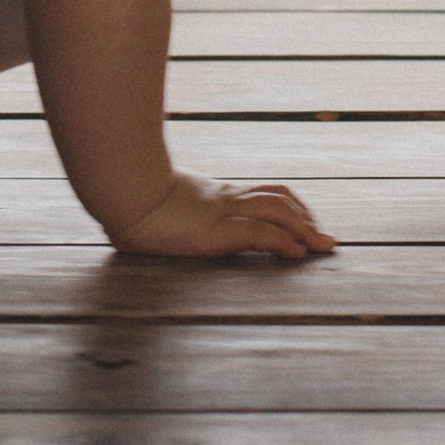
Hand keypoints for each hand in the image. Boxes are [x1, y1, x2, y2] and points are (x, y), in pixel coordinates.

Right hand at [108, 172, 336, 259]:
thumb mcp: (157, 207)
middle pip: (279, 199)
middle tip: (326, 240)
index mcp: (213, 195)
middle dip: (306, 219)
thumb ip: (167, 212)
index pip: (263, 192)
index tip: (306, 224)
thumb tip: (145, 226)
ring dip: (304, 230)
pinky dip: (283, 241)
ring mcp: (221, 212)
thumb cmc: (127, 199)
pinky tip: (296, 253)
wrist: (119, 191)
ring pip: (277, 212)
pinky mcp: (216, 229)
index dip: (290, 206)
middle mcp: (224, 199)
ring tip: (321, 247)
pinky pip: (259, 233)